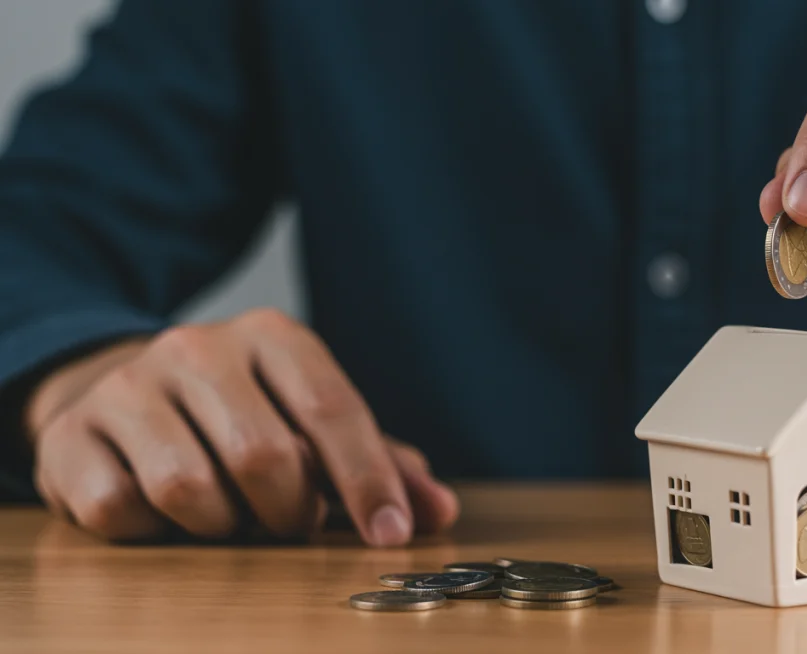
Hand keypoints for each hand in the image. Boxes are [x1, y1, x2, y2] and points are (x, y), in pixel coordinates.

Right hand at [25, 308, 458, 544]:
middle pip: (265, 457)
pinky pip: (121, 511)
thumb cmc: (238, 416)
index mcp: (271, 336)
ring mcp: (128, 387)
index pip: (332, 409)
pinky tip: (160, 510)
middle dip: (290, 512)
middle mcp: (197, 348)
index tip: (392, 534)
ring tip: (226, 513)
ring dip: (222, 526)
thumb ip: (377, 464)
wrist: (119, 390)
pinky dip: (153, 532)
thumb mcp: (310, 424)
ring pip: (190, 490)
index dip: (368, 480)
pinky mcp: (72, 435)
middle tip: (290, 522)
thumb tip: (438, 512)